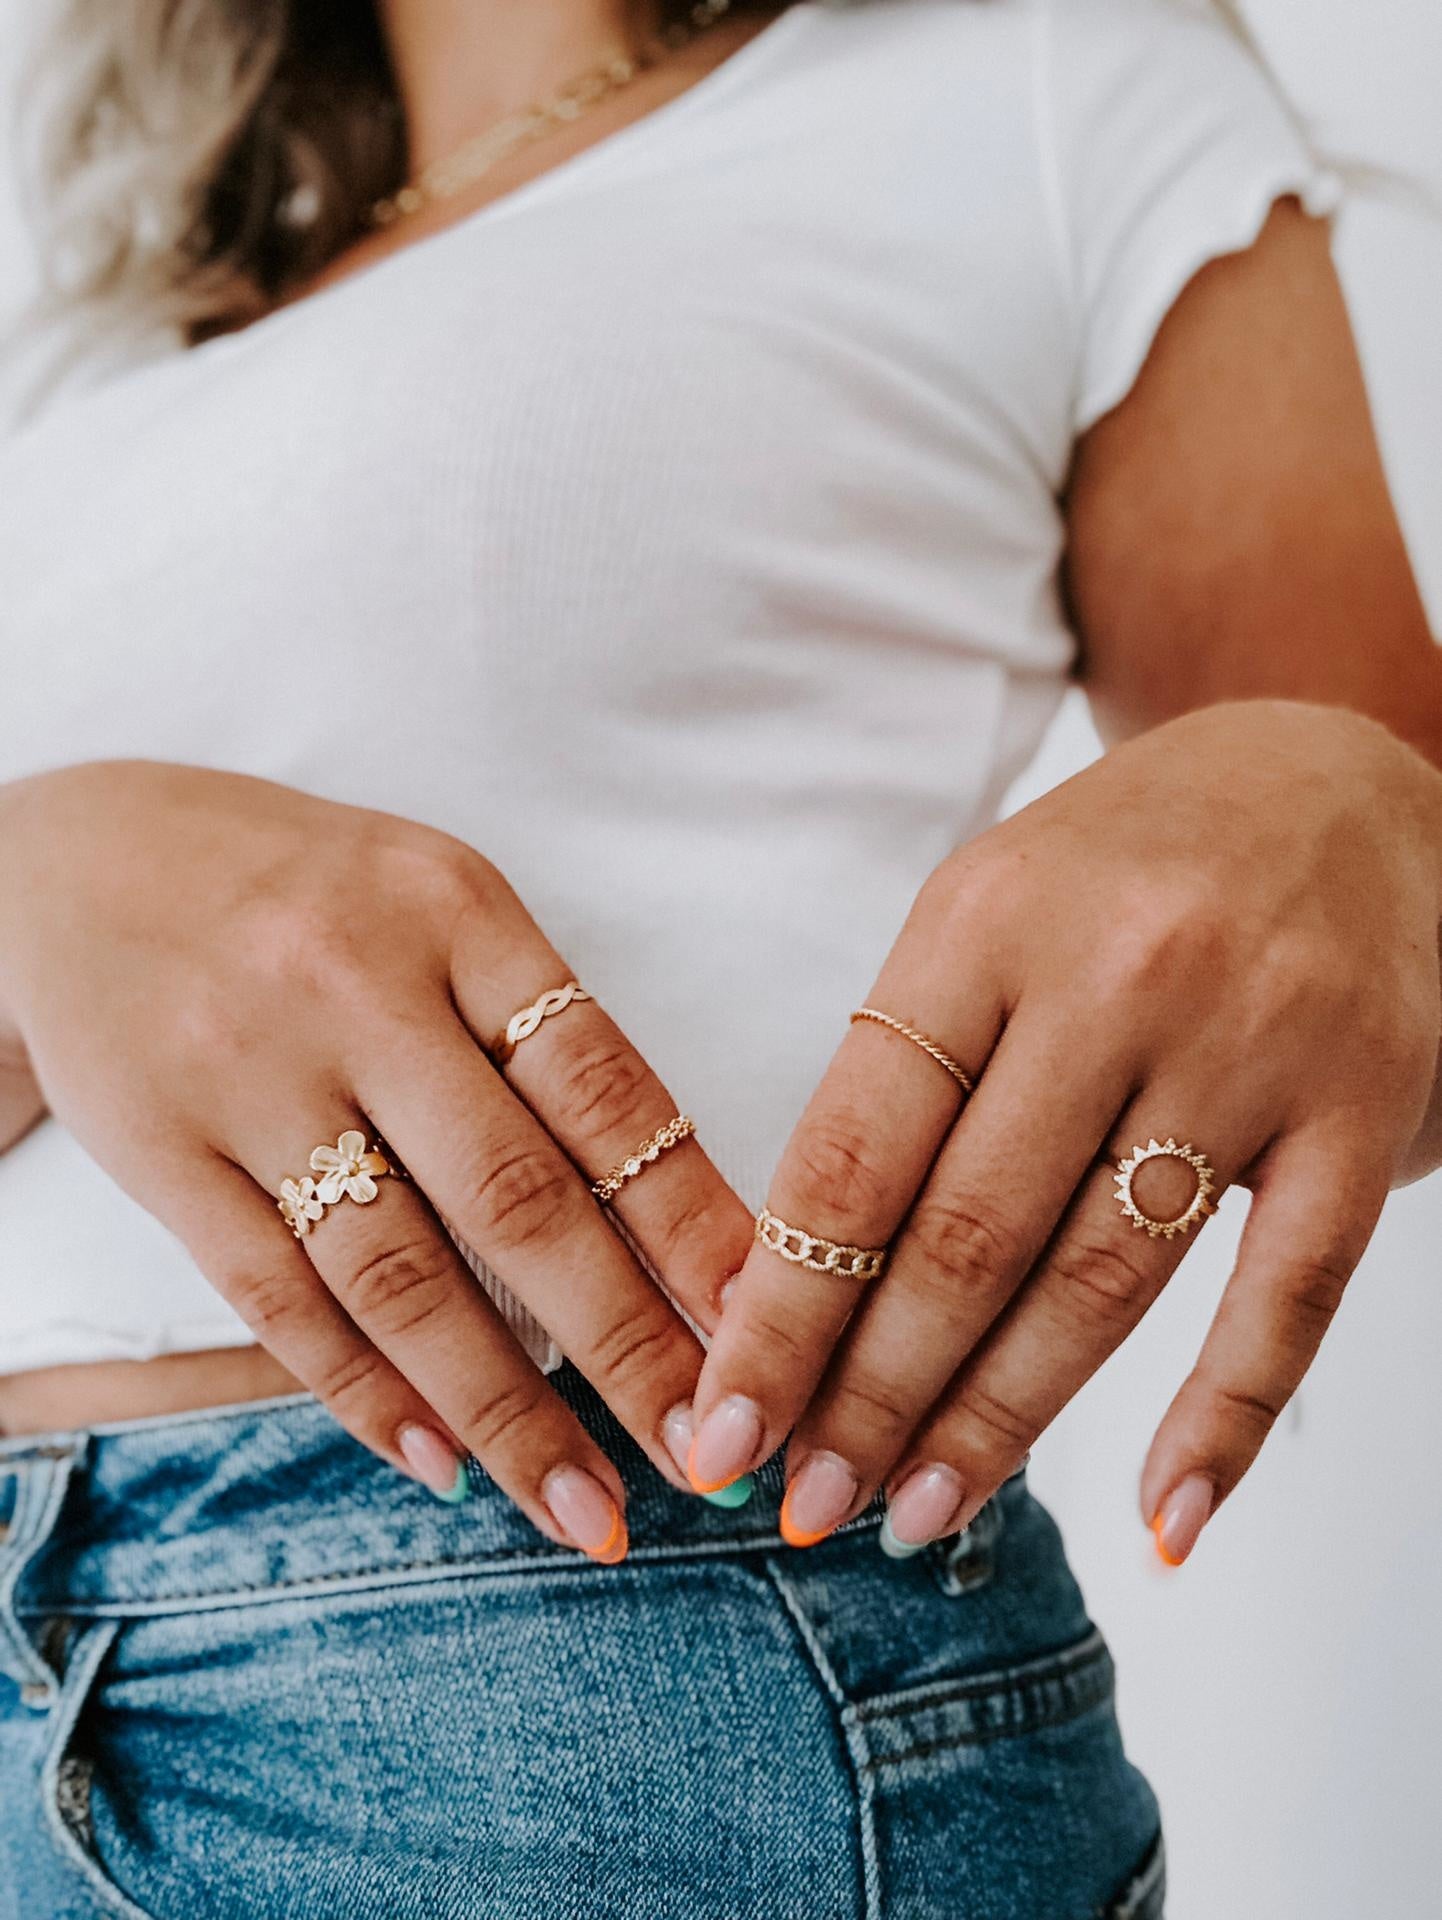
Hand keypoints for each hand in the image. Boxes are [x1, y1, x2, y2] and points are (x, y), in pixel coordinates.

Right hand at [0, 762, 752, 1556]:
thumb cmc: (307, 893)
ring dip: (504, 1409)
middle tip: (704, 1460)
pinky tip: (439, 1460)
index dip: (693, 1223)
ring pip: (399, 1273)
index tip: (763, 1330)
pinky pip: (275, 1296)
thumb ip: (538, 1034)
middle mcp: (359, 989)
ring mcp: (252, 1075)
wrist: (76, 856)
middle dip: (625, 1346)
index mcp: (458, 914)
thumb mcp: (437, 902)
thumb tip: (671, 1220)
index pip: (605, 1091)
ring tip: (584, 1508)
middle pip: (517, 1198)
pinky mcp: (161, 1151)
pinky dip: (364, 1390)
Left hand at [687, 701, 1441, 1562]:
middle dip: (872, 1394)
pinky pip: (1287, 1296)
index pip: (855, 1153)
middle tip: (808, 1504)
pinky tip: (1160, 1521)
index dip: (780, 1313)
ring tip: (918, 1513)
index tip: (724, 1428)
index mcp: (985, 919)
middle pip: (968, 1233)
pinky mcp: (1367, 1108)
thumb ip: (907, 1070)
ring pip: (1103, 1277)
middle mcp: (1117, 972)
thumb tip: (805, 1291)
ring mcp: (1253, 1041)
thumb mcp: (987, 912)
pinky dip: (1222, 1423)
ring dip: (1000, 1422)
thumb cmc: (1124, 867)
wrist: (1335, 778)